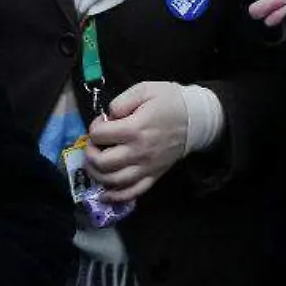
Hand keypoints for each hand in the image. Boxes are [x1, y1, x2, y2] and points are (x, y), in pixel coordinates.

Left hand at [86, 81, 188, 202]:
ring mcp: (147, 167)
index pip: (100, 135)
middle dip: (90, 153)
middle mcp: (139, 152)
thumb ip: (121, 101)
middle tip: (94, 144)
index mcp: (135, 128)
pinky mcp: (154, 176)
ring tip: (95, 163)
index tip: (101, 123)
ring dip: (97, 174)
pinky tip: (105, 193)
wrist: (196, 119)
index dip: (94, 127)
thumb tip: (107, 116)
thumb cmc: (169, 102)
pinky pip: (132, 193)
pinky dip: (116, 196)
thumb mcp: (145, 89)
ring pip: (113, 181)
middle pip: (102, 162)